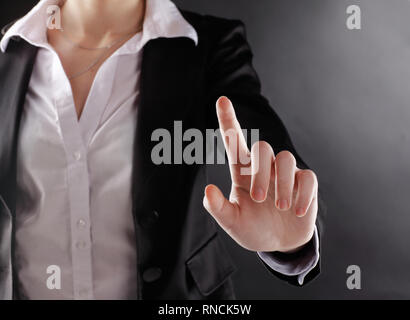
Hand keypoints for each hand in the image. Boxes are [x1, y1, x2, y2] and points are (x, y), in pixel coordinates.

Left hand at [203, 97, 317, 252]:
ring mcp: (285, 175)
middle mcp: (264, 168)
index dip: (228, 120)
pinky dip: (303, 193)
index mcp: (242, 173)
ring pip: (286, 158)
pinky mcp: (305, 184)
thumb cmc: (253, 229)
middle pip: (262, 148)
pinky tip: (297, 211)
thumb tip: (208, 189)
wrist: (279, 244)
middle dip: (261, 173)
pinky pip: (307, 177)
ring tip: (280, 207)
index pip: (234, 141)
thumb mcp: (233, 223)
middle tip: (259, 199)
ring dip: (282, 184)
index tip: (222, 100)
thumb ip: (219, 209)